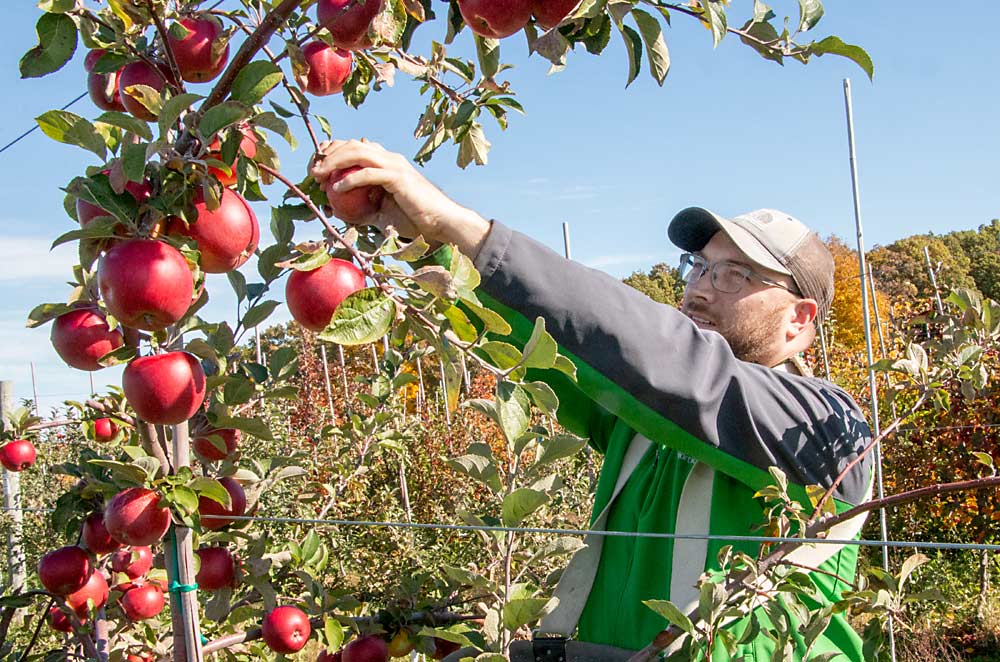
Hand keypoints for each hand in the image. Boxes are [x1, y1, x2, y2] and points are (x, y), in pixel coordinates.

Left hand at [310, 139, 491, 256]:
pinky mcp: (398, 177)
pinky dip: (349, 179)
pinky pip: (368, 173)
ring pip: (357, 152)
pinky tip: (336, 189)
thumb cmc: (414, 221)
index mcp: (385, 163)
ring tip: (320, 176)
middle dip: (327, 154)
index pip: (353, 147)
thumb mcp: (381, 215)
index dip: (331, 153)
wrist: (441, 224)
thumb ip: (361, 210)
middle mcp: (389, 158)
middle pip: (351, 145)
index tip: (316, 168)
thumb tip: (337, 212)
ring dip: (334, 162)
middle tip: (313, 171)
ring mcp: (394, 165)